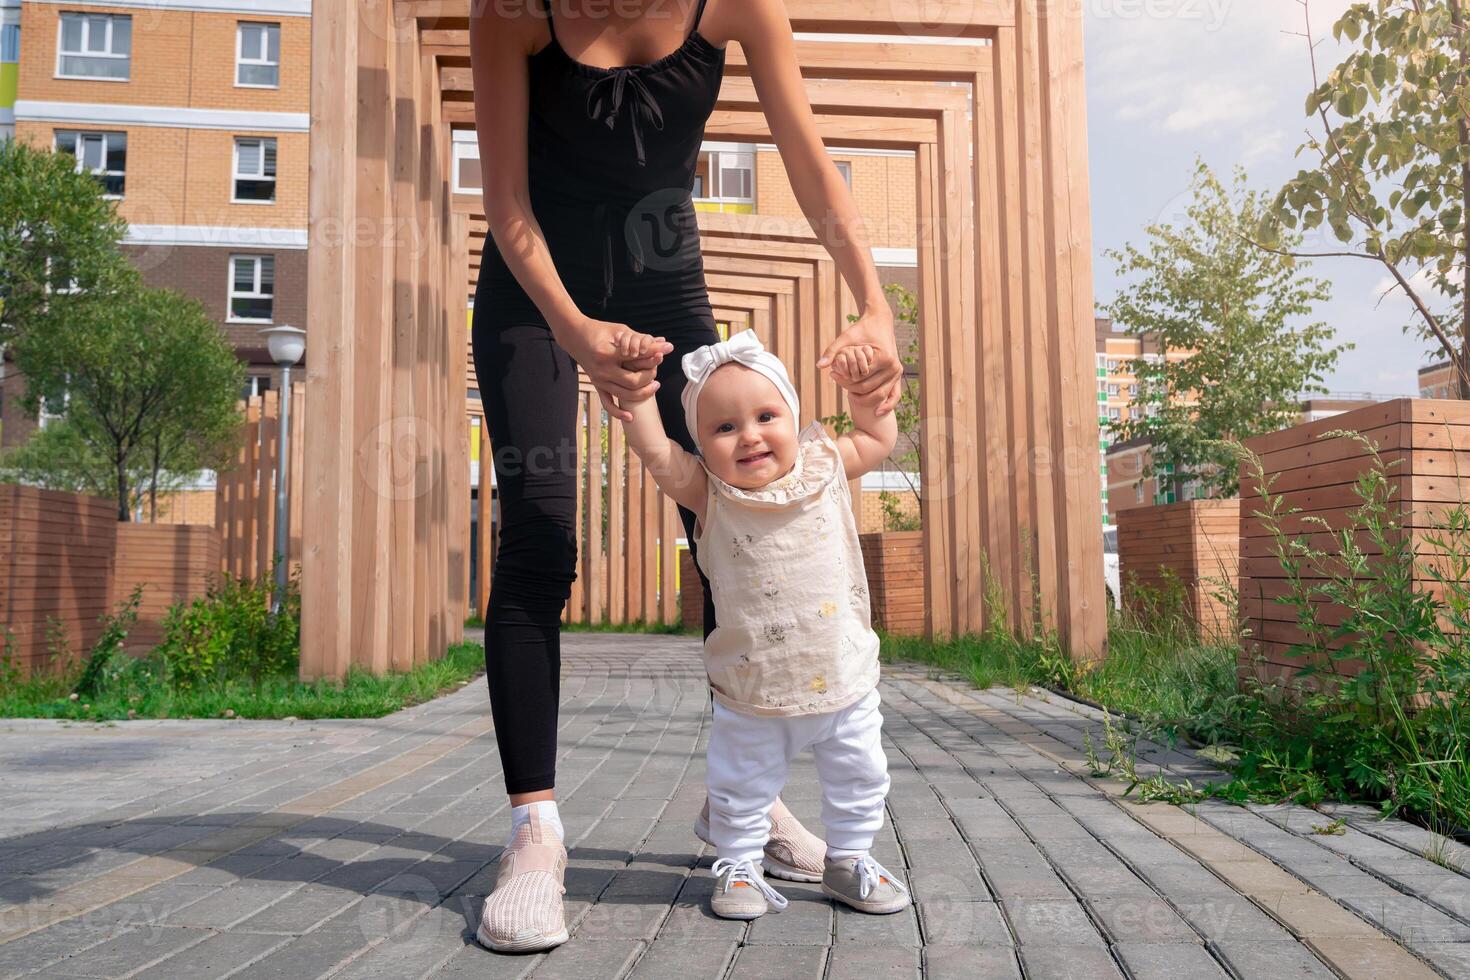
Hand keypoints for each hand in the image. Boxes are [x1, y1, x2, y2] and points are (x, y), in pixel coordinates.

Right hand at [554, 316, 673, 421]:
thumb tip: (664, 342)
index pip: (636, 359)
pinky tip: (630, 417)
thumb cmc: (599, 330)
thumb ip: (641, 338)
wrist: (575, 336)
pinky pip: (607, 403)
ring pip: (625, 395)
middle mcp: (602, 370)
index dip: (652, 356)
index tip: (664, 351)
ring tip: (655, 384)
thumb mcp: (620, 330)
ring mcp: (598, 380)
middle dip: (649, 376)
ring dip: (643, 393)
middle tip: (657, 369)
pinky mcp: (597, 385)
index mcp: (606, 354)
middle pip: (633, 382)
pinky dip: (618, 413)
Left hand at [818, 306, 901, 415]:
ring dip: (864, 399)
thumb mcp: (846, 337)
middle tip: (838, 383)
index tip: (833, 375)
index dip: (844, 380)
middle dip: (851, 390)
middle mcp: (894, 367)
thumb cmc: (862, 329)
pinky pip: (894, 395)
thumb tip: (819, 366)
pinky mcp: (898, 376)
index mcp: (884, 358)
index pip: (860, 379)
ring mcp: (897, 373)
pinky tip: (877, 413)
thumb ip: (833, 351)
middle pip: (868, 389)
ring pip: (879, 395)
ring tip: (849, 394)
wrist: (880, 322)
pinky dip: (887, 405)